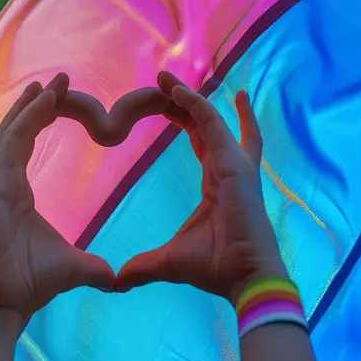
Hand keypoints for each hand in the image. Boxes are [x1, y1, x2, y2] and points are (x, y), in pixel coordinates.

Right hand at [0, 73, 115, 326]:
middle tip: (52, 80)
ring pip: (10, 133)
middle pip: (12, 132)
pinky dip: (22, 120)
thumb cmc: (29, 284)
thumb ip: (92, 266)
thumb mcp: (71, 265)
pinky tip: (32, 98)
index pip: (22, 145)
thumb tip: (115, 278)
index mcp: (12, 193)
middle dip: (32, 105)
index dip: (36, 120)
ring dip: (29, 107)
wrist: (4, 305)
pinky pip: (9, 145)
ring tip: (47, 83)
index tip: (54, 100)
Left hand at [117, 71, 287, 304]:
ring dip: (186, 95)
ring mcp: (235, 164)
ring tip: (164, 77)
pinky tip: (177, 91)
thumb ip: (141, 266)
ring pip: (209, 117)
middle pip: (206, 121)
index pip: (202, 139)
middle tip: (163, 80)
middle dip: (184, 99)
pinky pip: (213, 125)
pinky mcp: (235, 165)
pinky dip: (196, 105)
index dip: (185, 118)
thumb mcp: (168, 262)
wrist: (245, 279)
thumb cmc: (215, 268)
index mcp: (218, 182)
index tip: (167, 103)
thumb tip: (115, 282)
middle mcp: (229, 167)